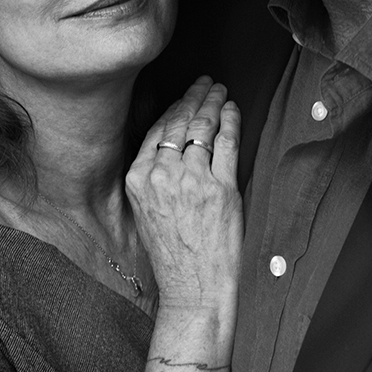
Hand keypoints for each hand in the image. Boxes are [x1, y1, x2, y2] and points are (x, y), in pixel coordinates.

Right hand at [126, 77, 242, 307]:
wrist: (193, 288)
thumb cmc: (172, 254)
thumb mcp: (146, 210)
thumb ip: (153, 176)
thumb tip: (170, 145)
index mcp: (138, 179)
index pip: (157, 129)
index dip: (173, 107)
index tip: (184, 96)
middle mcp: (162, 175)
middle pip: (180, 122)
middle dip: (194, 96)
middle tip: (205, 83)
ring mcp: (192, 180)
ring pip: (203, 127)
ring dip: (213, 102)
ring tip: (220, 91)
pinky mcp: (221, 188)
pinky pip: (227, 143)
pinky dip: (231, 121)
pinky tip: (232, 110)